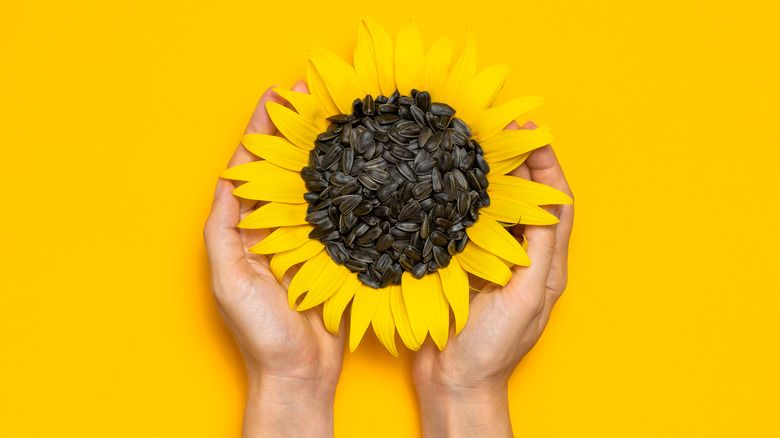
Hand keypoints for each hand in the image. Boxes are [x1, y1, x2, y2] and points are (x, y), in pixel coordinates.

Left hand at [204, 82, 344, 437]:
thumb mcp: (230, 280)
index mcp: (246, 229)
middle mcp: (275, 228)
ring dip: (325, 151)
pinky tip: (362, 165)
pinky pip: (343, 212)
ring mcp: (307, 239)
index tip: (276, 96)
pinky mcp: (336, 252)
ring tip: (339, 117)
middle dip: (298, 131)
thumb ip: (225, 229)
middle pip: (285, 168)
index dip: (262, 130)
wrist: (300, 374)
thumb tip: (228, 179)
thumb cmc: (260, 334)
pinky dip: (350, 186)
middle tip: (317, 96)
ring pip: (316, 184)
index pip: (251, 168)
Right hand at [412, 121, 573, 437]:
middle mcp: (524, 259)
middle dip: (521, 163)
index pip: (556, 204)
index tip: (531, 134)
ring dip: (494, 177)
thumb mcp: (526, 298)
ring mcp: (495, 262)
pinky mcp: (467, 267)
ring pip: (500, 209)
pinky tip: (452, 185)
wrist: (456, 382)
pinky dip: (467, 202)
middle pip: (530, 200)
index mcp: (547, 265)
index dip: (548, 166)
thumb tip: (548, 203)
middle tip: (502, 132)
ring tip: (479, 148)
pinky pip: (471, 226)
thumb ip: (540, 252)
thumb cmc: (494, 348)